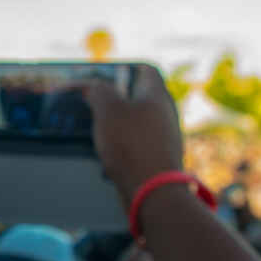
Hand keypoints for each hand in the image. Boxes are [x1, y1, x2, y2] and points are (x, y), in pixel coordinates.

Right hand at [86, 64, 184, 201]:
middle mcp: (165, 114)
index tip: (106, 75)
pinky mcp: (157, 158)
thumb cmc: (131, 146)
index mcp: (157, 96)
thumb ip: (101, 92)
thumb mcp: (108, 110)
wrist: (153, 192)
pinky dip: (122, 145)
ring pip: (135, 122)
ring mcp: (163, 137)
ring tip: (98, 130)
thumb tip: (99, 89)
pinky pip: (136, 144)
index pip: (146, 69)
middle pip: (139, 96)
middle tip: (94, 103)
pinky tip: (108, 153)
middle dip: (115, 99)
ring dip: (116, 125)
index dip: (125, 68)